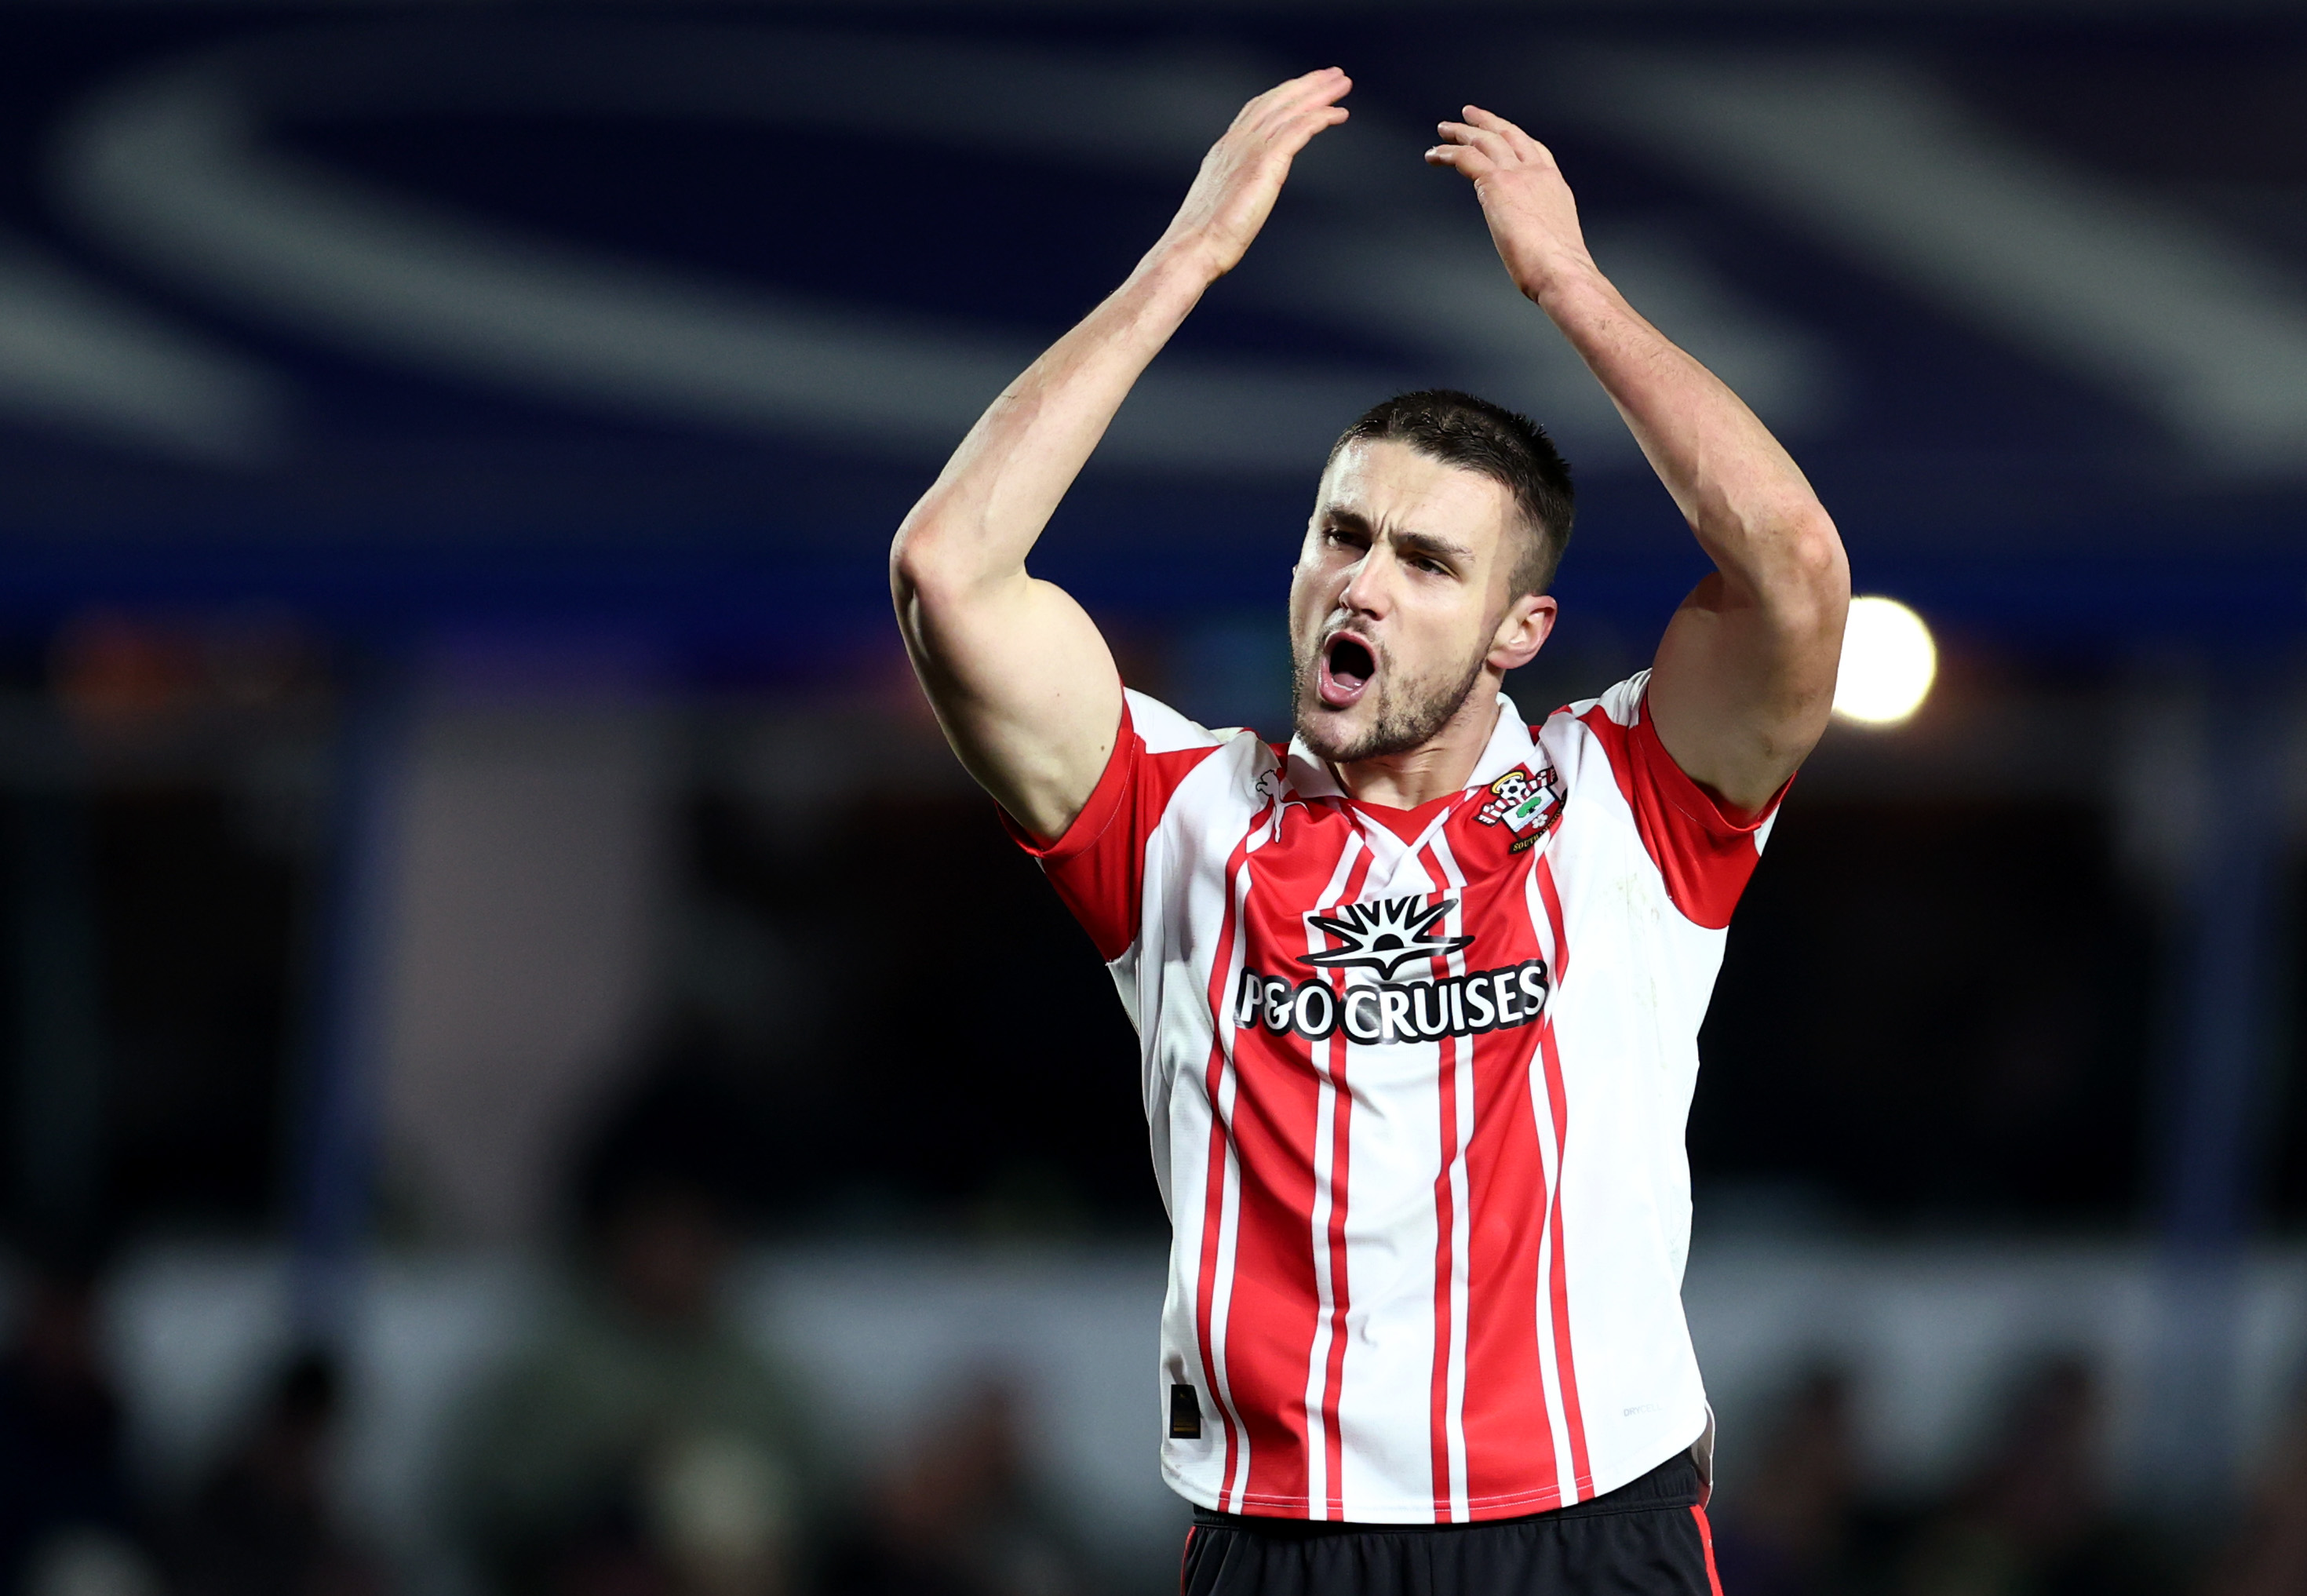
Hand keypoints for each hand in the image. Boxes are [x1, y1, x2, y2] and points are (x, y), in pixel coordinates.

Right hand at [1159, 68, 1350, 279]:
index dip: (1282, 96)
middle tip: (1332, 76)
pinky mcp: (1266, 163)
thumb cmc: (1202, 240)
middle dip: (1306, 86)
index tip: (1301, 88)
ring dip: (1319, 94)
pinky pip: (1300, 129)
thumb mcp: (1218, 206)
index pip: (1256, 111)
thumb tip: (1242, 199)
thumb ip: (1233, 192)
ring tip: (1342, 85)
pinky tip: (1338, 114)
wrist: (1193, 247)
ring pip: (1290, 109)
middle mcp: (1236, 143)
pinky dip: (1321, 117)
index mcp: (1223, 152)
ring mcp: (1250, 150)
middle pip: (1276, 101)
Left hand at [1426, 106, 1595, 302]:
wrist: (1561, 270)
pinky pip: (1466, 158)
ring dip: (1461, 133)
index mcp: (1553, 184)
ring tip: (1443, 130)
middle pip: (1508, 135)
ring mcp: (1517, 174)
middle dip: (1486, 123)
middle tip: (1467, 116)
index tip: (1500, 131)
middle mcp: (1537, 172)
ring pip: (1484, 140)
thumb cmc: (1558, 269)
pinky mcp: (1496, 183)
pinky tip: (1434, 155)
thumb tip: (1530, 244)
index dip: (1513, 136)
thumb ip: (1539, 231)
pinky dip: (1447, 153)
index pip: (1532, 149)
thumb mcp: (1553, 241)